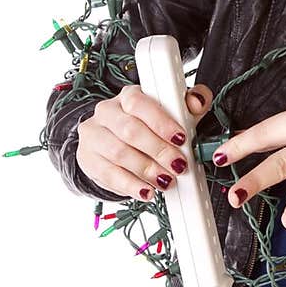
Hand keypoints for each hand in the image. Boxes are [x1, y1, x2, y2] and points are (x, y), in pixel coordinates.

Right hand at [75, 83, 214, 200]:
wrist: (112, 146)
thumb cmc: (148, 128)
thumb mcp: (171, 115)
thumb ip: (189, 105)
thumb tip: (197, 101)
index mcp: (127, 96)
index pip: (139, 103)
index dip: (161, 122)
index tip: (181, 139)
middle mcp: (106, 112)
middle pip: (129, 130)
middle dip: (158, 150)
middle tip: (178, 166)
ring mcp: (93, 135)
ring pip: (118, 153)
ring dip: (146, 170)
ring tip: (165, 180)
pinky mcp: (88, 159)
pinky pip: (108, 174)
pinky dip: (130, 185)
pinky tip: (146, 191)